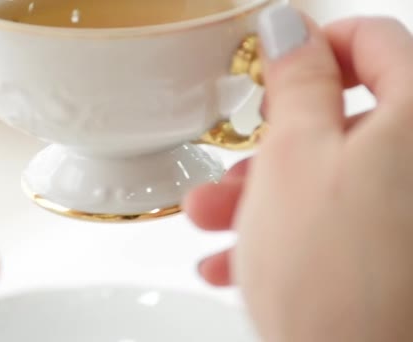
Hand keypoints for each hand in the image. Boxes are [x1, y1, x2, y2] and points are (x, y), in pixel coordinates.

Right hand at [186, 5, 412, 341]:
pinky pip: (337, 224)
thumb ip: (298, 83)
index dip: (316, 48)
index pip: (374, 42)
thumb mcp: (293, 159)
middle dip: (273, 146)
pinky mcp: (396, 256)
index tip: (274, 71)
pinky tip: (235, 261)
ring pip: (332, 179)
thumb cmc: (331, 278)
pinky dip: (287, 233)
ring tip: (213, 225)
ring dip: (264, 196)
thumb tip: (290, 28)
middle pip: (345, 124)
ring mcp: (409, 213)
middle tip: (233, 168)